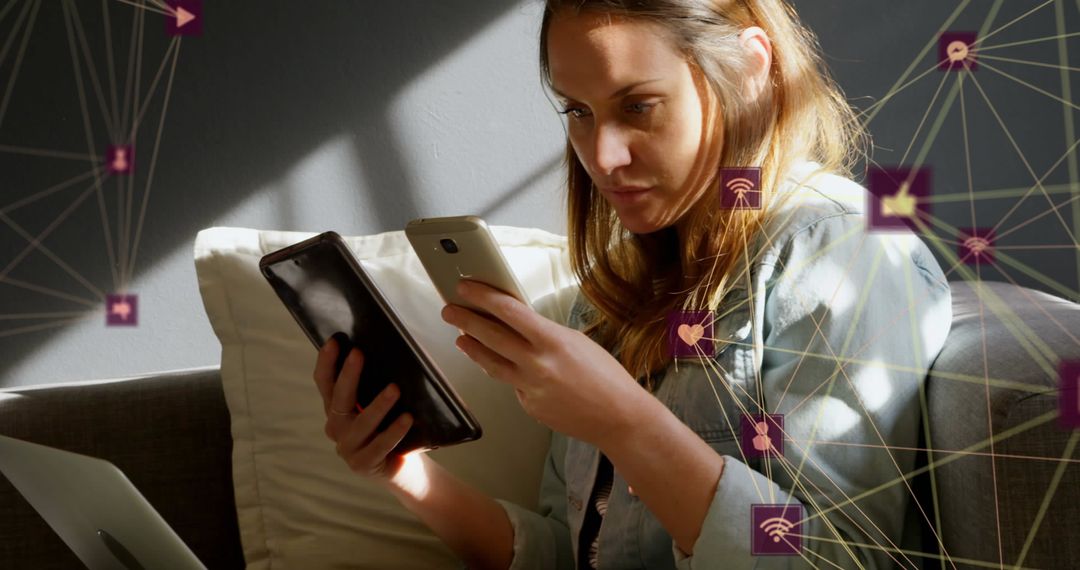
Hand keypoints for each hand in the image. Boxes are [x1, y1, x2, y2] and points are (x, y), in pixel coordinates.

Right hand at [312, 337, 413, 482]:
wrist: (404, 469)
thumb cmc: (391, 428)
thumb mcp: (379, 405)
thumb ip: (374, 386)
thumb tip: (387, 350)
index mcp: (337, 410)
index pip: (325, 383)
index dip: (326, 363)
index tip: (334, 341)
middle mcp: (337, 427)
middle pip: (339, 399)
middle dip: (348, 375)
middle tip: (359, 354)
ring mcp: (348, 448)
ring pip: (361, 424)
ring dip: (378, 405)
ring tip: (394, 389)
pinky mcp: (364, 464)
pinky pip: (379, 446)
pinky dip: (393, 432)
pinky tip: (407, 418)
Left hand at [441, 280, 646, 447]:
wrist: (619, 417)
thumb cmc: (606, 377)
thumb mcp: (577, 342)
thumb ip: (545, 334)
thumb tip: (518, 324)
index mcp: (552, 340)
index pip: (508, 312)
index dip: (483, 297)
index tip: (466, 288)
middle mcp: (537, 364)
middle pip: (490, 336)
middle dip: (466, 319)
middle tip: (449, 309)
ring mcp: (530, 388)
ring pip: (491, 364)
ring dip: (473, 348)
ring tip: (461, 337)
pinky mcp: (529, 406)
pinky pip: (512, 385)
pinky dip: (508, 374)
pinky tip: (506, 367)